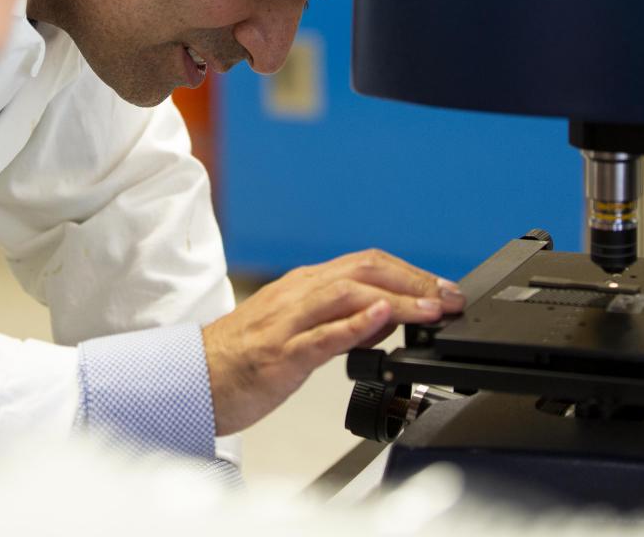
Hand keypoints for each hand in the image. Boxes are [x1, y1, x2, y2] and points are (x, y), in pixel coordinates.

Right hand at [201, 249, 462, 434]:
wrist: (192, 379)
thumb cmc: (241, 359)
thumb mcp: (297, 330)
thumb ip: (339, 320)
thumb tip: (388, 316)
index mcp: (303, 287)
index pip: (366, 265)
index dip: (411, 274)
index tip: (444, 291)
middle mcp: (297, 295)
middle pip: (363, 271)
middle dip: (414, 282)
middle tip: (451, 299)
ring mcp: (287, 323)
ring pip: (348, 295)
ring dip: (397, 301)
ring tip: (430, 312)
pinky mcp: (278, 355)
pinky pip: (321, 335)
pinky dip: (354, 324)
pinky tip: (381, 321)